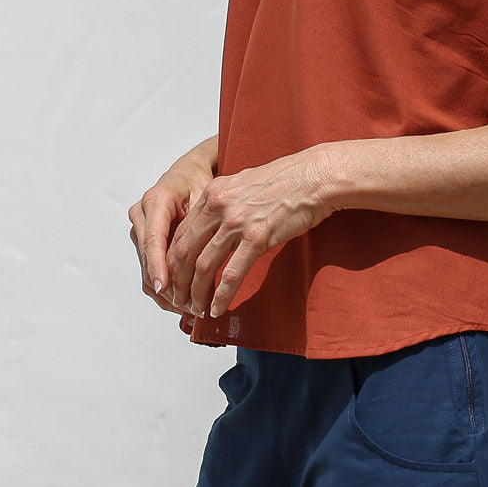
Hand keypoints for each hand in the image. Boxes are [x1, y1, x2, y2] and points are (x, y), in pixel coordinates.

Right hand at [128, 138, 217, 313]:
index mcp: (156, 200)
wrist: (188, 173)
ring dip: (167, 292)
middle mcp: (142, 214)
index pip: (153, 238)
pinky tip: (181, 303)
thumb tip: (211, 254)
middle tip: (189, 305)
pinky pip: (150, 269)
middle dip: (168, 285)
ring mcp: (140, 228)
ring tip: (190, 309)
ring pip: (147, 268)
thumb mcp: (206, 197)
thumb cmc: (199, 182)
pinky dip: (165, 287)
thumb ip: (204, 223)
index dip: (158, 265)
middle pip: (149, 258)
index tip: (165, 286)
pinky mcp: (143, 240)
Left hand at [166, 145, 338, 318]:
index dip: (172, 260)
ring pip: (204, 266)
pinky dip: (221, 295)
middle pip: (184, 251)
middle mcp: (218, 206)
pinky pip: (232, 273)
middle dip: (178, 281)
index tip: (174, 278)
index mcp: (213, 193)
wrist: (315, 177)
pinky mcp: (258, 237)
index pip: (181, 232)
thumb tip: (215, 224)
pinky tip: (217, 309)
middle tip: (178, 300)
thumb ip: (224, 202)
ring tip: (195, 310)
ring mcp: (237, 221)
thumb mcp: (243, 183)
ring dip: (197, 293)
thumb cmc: (286, 180)